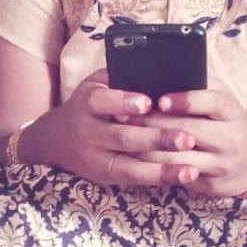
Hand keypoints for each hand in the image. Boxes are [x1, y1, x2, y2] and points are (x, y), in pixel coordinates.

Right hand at [24, 69, 198, 186]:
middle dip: (156, 138)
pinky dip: (160, 177)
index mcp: (87, 101)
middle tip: (187, 137)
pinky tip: (183, 175)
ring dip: (162, 167)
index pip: (103, 101)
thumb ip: (120, 77)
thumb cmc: (89, 104)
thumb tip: (158, 68)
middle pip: (123, 136)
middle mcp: (89, 131)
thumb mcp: (96, 84)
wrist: (56, 138)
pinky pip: (133, 178)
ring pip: (130, 164)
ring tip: (191, 166)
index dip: (125, 102)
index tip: (148, 103)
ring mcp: (95, 156)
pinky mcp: (104, 175)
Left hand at [135, 77, 246, 196]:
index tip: (161, 99)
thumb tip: (164, 70)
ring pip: (178, 159)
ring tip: (124, 136)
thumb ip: (199, 84)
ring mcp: (221, 165)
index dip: (187, 100)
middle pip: (189, 131)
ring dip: (147, 148)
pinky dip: (154, 168)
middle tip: (125, 116)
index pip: (213, 102)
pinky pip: (178, 177)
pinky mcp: (211, 186)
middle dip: (154, 124)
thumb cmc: (228, 120)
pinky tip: (135, 158)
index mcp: (232, 111)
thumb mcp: (222, 97)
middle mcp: (230, 139)